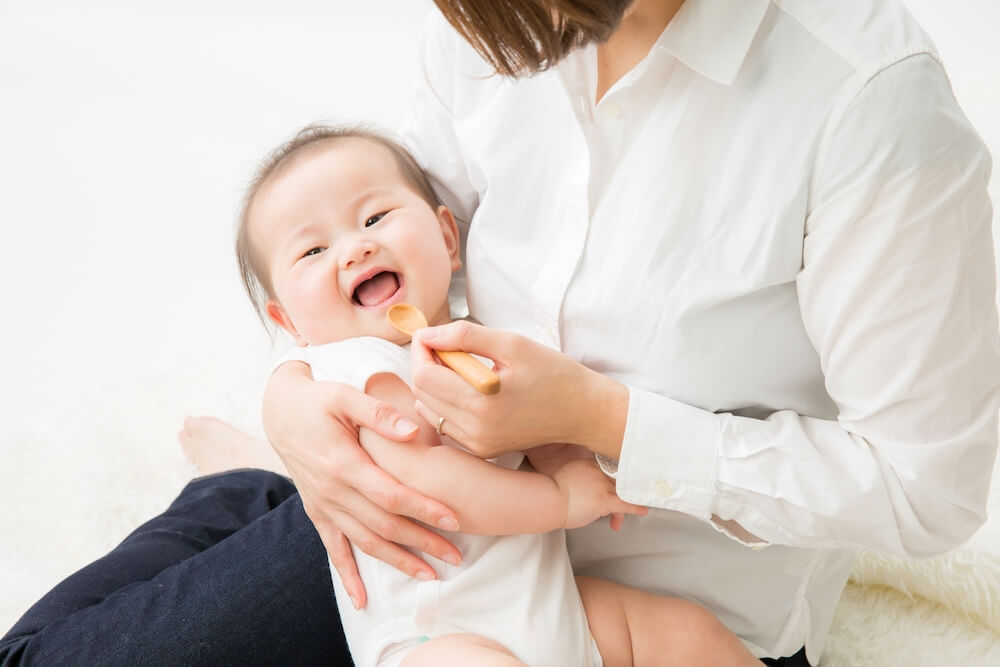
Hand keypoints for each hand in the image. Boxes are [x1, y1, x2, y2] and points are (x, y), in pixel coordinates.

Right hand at [262, 362, 462, 607]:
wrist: (278, 411)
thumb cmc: (318, 400)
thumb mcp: (346, 396)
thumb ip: (380, 415)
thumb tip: (414, 433)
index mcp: (344, 463)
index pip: (392, 495)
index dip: (425, 509)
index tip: (455, 519)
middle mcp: (333, 492)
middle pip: (384, 526)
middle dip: (422, 542)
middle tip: (456, 556)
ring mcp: (324, 506)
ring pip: (365, 542)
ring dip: (397, 561)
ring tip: (429, 575)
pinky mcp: (317, 513)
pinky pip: (333, 550)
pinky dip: (347, 576)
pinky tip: (361, 600)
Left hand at [409, 321, 628, 458]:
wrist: (582, 411)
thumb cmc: (553, 373)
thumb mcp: (512, 344)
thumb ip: (465, 335)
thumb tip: (427, 334)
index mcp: (482, 402)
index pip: (424, 376)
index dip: (421, 350)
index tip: (430, 334)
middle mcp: (476, 430)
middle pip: (422, 393)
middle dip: (426, 364)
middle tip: (447, 347)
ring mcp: (477, 444)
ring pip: (428, 409)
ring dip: (433, 384)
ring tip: (460, 367)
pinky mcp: (481, 450)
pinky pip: (445, 424)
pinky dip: (444, 403)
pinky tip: (466, 389)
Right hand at [528, 445, 646, 529]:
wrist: (546, 500)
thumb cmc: (548, 492)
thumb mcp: (561, 473)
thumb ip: (573, 473)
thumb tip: (578, 482)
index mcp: (587, 464)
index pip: (607, 469)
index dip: (615, 476)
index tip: (620, 479)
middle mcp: (597, 471)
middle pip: (617, 480)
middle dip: (623, 488)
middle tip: (631, 493)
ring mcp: (601, 485)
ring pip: (622, 491)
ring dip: (629, 499)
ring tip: (638, 503)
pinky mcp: (603, 500)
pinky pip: (625, 504)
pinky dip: (636, 507)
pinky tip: (644, 509)